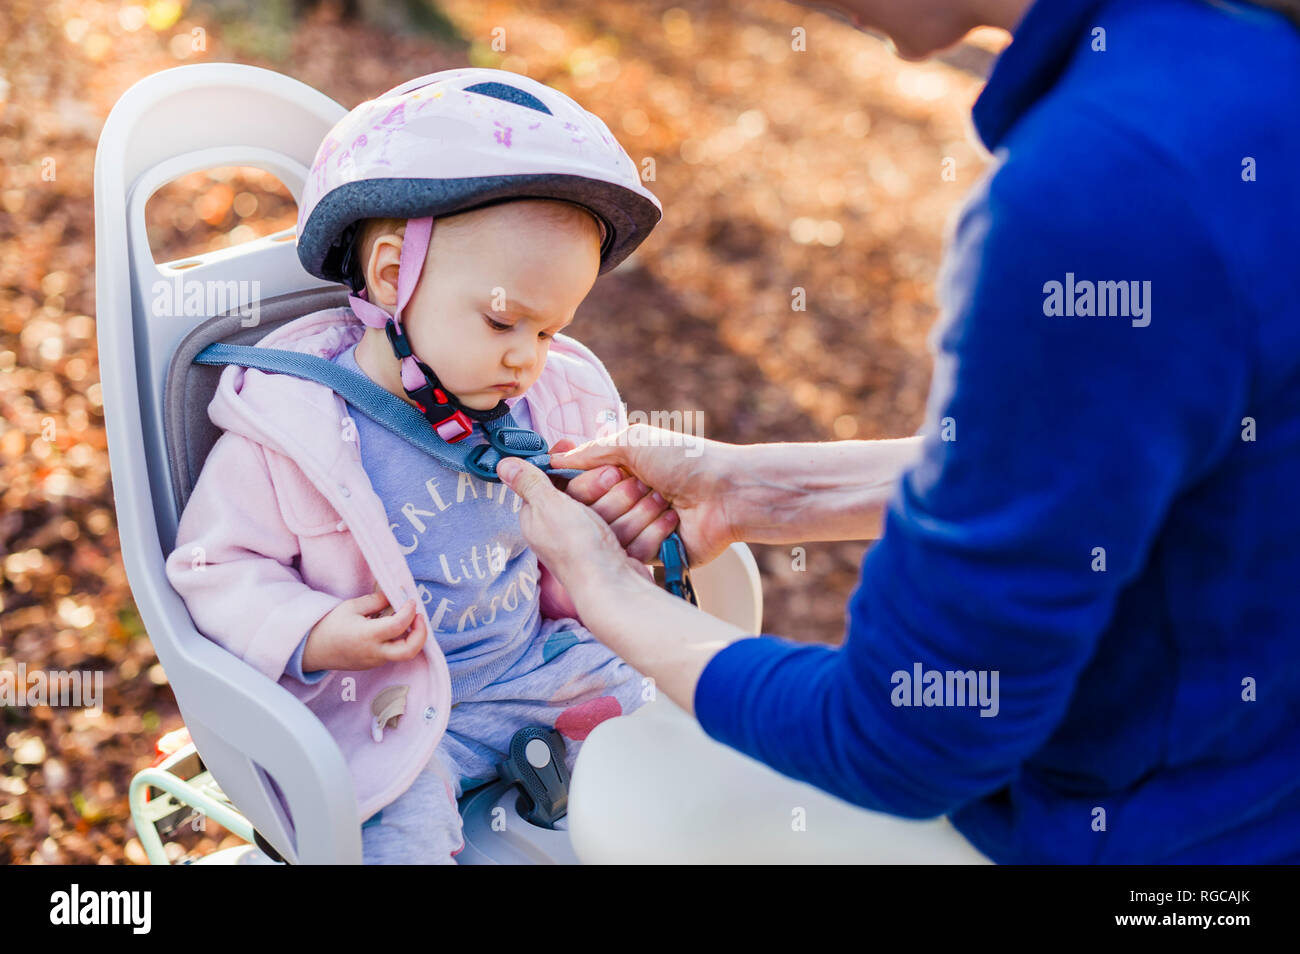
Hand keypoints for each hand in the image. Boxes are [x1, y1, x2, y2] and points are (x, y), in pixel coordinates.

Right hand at [301, 583, 426, 671]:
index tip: (411, 601)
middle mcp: (374, 652)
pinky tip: (395, 628)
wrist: (313, 649)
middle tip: (419, 617)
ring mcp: (375, 661)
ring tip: (407, 619)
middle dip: (421, 634)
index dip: (410, 611)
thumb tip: (395, 596)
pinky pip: (393, 654)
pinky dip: (400, 641)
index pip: (398, 625)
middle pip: (409, 651)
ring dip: (411, 637)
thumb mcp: (352, 607)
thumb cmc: (330, 625)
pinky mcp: (373, 664)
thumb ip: (376, 601)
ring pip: (403, 653)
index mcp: (367, 635)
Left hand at [497, 456, 651, 597]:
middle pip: (595, 493)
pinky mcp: (618, 551)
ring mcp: (595, 541)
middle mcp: (565, 529)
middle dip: (615, 493)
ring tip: (652, 505)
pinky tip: (664, 517)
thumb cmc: (577, 549)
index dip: (584, 472)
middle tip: (623, 491)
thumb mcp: (547, 506)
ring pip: (620, 509)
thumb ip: (529, 482)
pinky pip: (638, 529)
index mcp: (541, 516)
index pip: (563, 480)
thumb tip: (502, 464)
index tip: (604, 466)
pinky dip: (651, 526)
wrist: (614, 589)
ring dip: (638, 508)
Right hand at [549, 438, 678, 564]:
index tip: (608, 476)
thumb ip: (590, 452)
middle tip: (644, 485)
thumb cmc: (683, 459)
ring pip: (609, 536)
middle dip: (616, 498)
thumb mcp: (632, 443)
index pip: (576, 491)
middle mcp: (622, 504)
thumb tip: (552, 459)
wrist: (726, 491)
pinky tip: (674, 520)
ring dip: (638, 514)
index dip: (586, 486)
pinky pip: (632, 554)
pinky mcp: (652, 555)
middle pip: (588, 516)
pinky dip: (653, 534)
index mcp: (616, 476)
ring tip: (664, 500)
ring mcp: (636, 531)